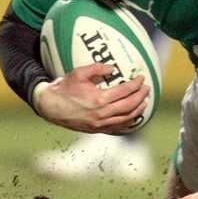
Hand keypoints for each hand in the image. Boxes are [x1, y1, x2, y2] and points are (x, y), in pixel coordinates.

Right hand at [33, 62, 148, 133]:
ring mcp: (100, 124)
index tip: (141, 78)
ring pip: (126, 119)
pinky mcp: (97, 130)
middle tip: (146, 89)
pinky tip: (133, 116)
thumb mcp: (78, 73)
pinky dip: (128, 122)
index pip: (125, 91)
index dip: (135, 84)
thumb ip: (97, 68)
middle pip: (129, 106)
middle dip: (141, 97)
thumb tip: (113, 68)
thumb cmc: (64, 89)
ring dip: (138, 110)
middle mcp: (102, 114)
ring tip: (144, 102)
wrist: (50, 106)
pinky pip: (118, 128)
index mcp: (99, 99)